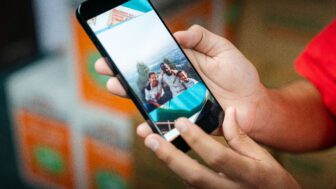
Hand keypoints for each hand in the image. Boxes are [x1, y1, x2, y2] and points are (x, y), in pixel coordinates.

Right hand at [95, 25, 268, 134]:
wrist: (254, 107)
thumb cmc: (241, 77)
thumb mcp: (223, 50)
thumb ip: (202, 38)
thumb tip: (178, 33)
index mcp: (183, 64)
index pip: (154, 58)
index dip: (135, 54)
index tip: (116, 49)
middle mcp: (176, 83)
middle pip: (145, 78)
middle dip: (123, 72)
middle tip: (104, 67)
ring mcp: (178, 103)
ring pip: (148, 99)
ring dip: (130, 94)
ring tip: (114, 87)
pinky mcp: (183, 121)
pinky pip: (163, 122)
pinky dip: (152, 125)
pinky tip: (143, 125)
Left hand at [139, 107, 299, 188]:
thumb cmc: (271, 180)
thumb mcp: (263, 158)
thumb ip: (242, 137)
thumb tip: (229, 111)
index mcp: (249, 174)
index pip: (218, 157)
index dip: (198, 140)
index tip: (180, 122)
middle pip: (195, 175)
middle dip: (170, 156)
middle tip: (150, 138)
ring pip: (189, 183)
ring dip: (169, 162)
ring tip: (153, 143)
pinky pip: (191, 187)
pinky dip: (179, 170)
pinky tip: (169, 155)